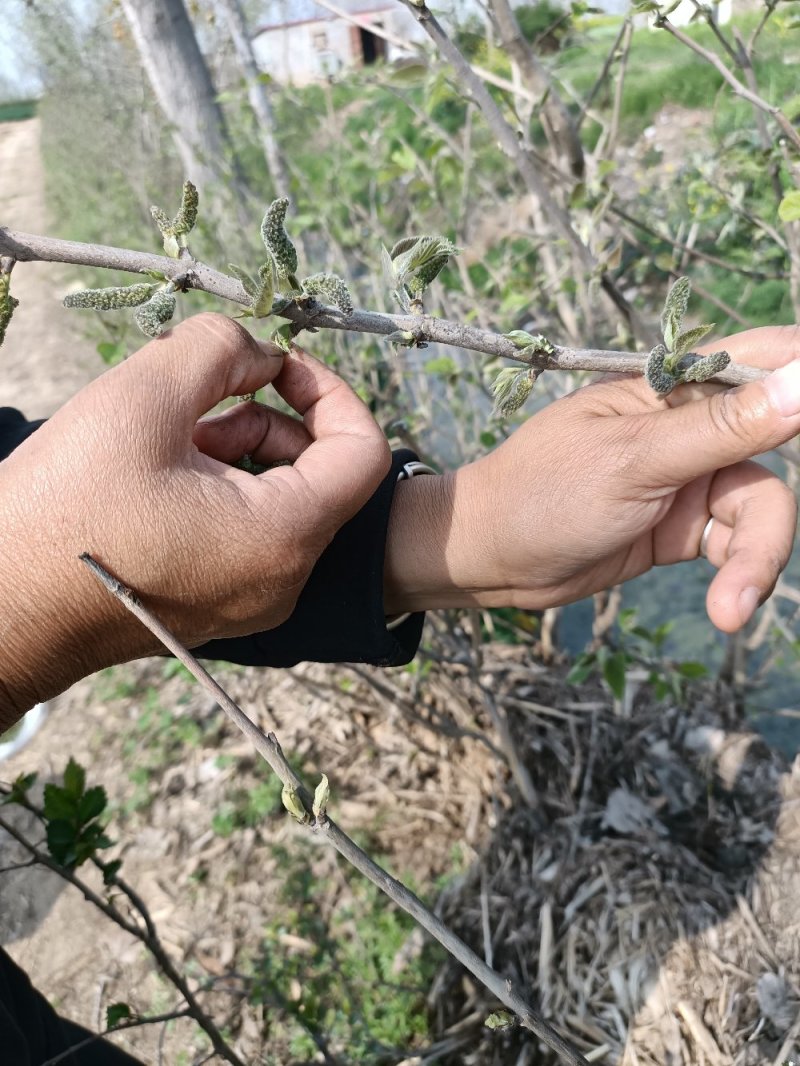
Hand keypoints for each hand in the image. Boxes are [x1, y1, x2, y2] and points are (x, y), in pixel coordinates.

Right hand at [0, 314, 388, 725]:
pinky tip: (159, 472)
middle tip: (204, 400)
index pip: (364, 452)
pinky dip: (220, 489)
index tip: (276, 365)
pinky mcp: (216, 607)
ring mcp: (250, 601)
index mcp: (283, 536)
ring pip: (280, 502)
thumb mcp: (142, 397)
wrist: (0, 611)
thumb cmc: (62, 510)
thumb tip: (258, 351)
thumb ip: (218, 349)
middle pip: (320, 476)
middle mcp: (282, 581)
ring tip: (171, 436)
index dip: (330, 391)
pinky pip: (247, 534)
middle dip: (271, 418)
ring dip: (240, 450)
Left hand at [385, 325, 799, 631]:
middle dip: (777, 508)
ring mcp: (688, 477)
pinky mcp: (683, 526)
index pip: (762, 357)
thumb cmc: (544, 493)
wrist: (492, 560)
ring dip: (758, 556)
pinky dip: (739, 574)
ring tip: (732, 605)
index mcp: (670, 384)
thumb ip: (722, 427)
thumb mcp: (635, 460)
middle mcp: (688, 424)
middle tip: (768, 546)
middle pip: (775, 442)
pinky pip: (735, 543)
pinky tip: (726, 609)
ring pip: (759, 506)